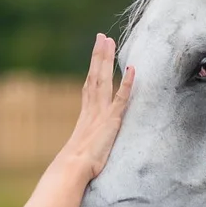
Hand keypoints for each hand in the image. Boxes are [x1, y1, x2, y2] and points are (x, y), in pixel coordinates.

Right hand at [57, 34, 134, 178]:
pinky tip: (132, 68)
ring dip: (107, 59)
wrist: (73, 169)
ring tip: (109, 41)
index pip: (89, 86)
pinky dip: (127, 82)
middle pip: (95, 76)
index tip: (95, 55)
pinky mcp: (112, 120)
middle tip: (102, 37)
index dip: (93, 69)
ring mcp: (101, 113)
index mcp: (86, 116)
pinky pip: (121, 97)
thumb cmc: (76, 167)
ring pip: (104, 79)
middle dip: (98, 56)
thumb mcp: (82, 153)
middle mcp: (92, 110)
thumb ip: (84, 147)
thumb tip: (81, 154)